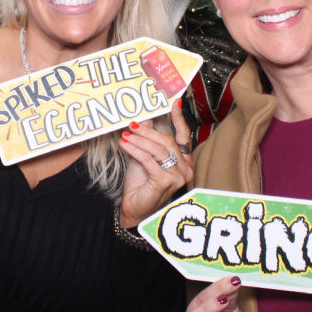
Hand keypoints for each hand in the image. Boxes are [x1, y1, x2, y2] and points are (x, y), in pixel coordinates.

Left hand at [118, 100, 193, 227]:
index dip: (179, 118)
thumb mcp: (144, 156)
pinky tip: (125, 145)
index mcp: (184, 161)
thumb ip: (147, 138)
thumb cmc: (141, 184)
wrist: (135, 208)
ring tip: (126, 134)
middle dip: (148, 131)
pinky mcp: (165, 182)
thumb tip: (145, 117)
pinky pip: (149, 160)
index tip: (174, 102)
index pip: (184, 135)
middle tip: (133, 124)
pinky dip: (135, 150)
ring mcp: (178, 176)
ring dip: (140, 140)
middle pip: (168, 141)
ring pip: (159, 150)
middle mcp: (186, 168)